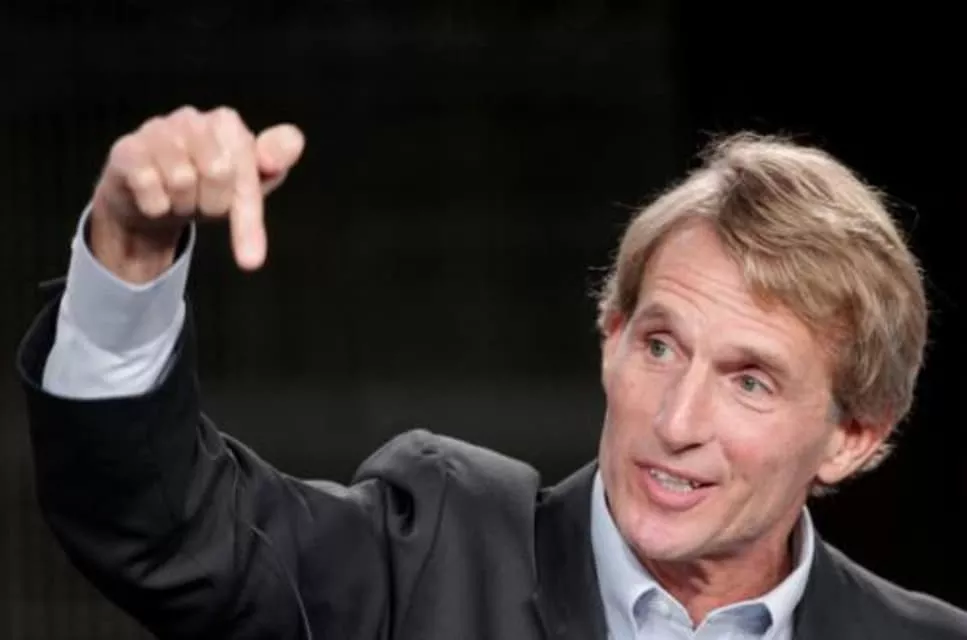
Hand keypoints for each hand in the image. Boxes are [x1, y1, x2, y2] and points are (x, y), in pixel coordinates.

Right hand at [89, 105, 304, 281]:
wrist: (148, 199)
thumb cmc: (204, 188)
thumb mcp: (246, 184)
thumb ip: (274, 163)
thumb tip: (282, 152)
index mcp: (227, 123)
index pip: (249, 168)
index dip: (248, 217)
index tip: (251, 260)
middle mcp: (192, 118)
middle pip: (219, 172)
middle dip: (213, 205)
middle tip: (202, 204)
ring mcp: (156, 130)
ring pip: (182, 180)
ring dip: (182, 205)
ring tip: (177, 198)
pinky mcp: (127, 149)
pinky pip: (149, 186)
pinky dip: (155, 206)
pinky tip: (153, 198)